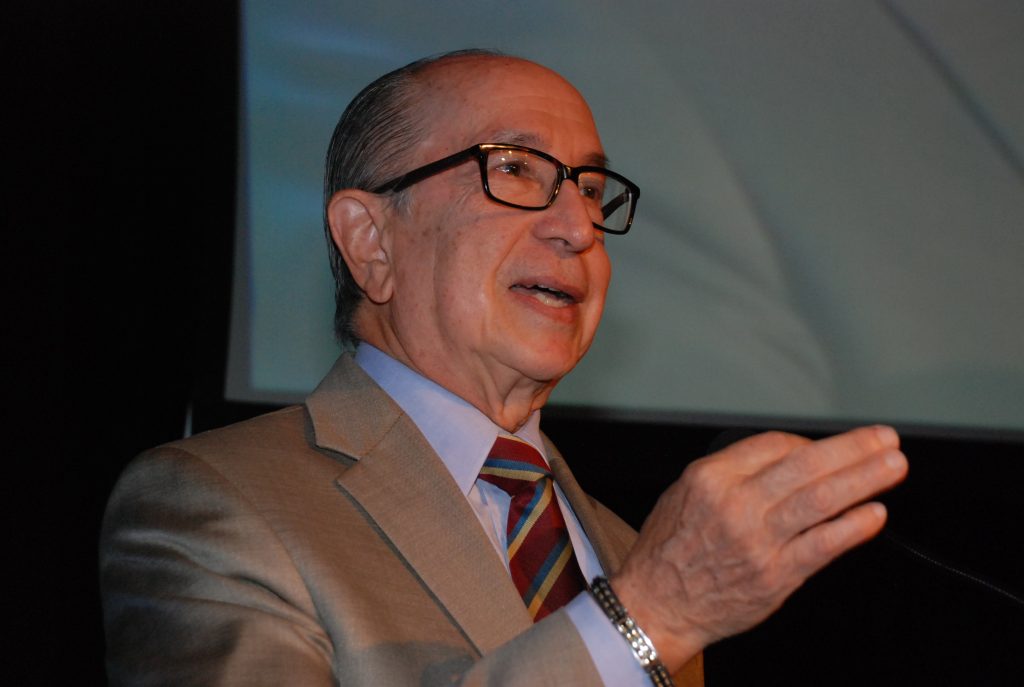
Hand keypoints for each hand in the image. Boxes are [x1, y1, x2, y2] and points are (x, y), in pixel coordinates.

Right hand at [611, 426, 907, 669]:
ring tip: (892, 466)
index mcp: (711, 478)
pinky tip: (874, 513)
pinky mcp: (776, 575)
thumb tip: (787, 458)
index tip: (826, 447)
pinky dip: (853, 527)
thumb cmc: (669, 550)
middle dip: (853, 449)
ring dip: (864, 479)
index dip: (808, 442)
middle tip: (883, 439)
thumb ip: (732, 472)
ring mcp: (759, 541)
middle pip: (807, 465)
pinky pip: (823, 545)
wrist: (657, 604)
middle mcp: (736, 504)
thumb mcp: (684, 491)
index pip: (775, 444)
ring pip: (822, 499)